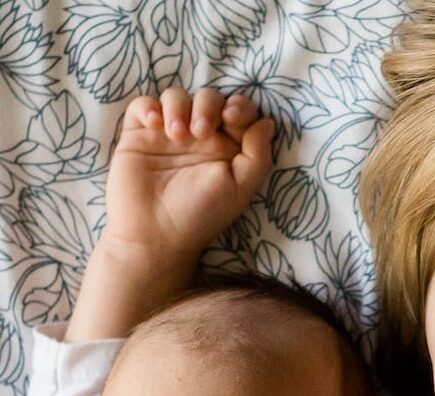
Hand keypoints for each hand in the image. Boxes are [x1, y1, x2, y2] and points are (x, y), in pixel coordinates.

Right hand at [66, 88, 272, 341]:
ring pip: (177, 97)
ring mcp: (170, 135)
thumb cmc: (201, 214)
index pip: (239, 112)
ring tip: (176, 135)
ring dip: (179, 107)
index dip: (239, 106)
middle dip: (208, 106)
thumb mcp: (240, 188)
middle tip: (201, 132)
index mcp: (228, 150)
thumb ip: (257, 155)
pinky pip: (144, 104)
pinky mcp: (140, 134)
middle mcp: (201, 139)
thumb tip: (266, 122)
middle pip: (209, 99)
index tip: (232, 118)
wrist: (155, 233)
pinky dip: (149, 107)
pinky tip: (154, 126)